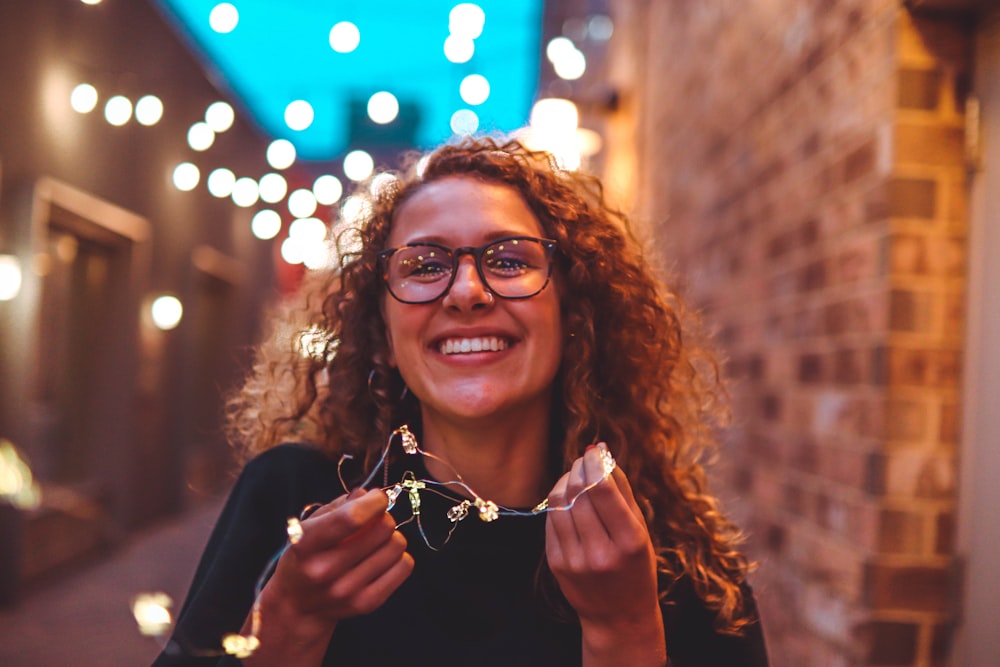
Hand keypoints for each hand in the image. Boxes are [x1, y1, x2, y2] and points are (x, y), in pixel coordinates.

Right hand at [245, 488, 413, 664]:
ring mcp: (347, 590)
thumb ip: (339, 506)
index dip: (373, 502)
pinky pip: (404, 566)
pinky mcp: (366, 603)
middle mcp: (325, 570)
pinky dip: (399, 557)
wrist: (297, 604)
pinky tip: (382, 558)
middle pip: (382, 529)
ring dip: (392, 537)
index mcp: (306, 544)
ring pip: (397, 546)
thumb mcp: (309, 526)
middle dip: (384, 517)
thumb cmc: (305, 556)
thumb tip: (369, 494)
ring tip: (376, 541)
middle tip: (375, 520)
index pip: (351, 518)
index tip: (377, 497)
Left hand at [546, 446, 665, 665]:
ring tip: (575, 476)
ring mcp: (574, 560)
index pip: (602, 490)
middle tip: (584, 461)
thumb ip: (623, 491)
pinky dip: (558, 502)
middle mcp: (600, 553)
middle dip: (579, 469)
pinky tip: (568, 499)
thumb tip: (601, 452)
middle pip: (578, 493)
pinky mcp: (556, 564)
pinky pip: (550, 520)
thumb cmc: (636, 568)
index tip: (594, 451)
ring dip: (565, 481)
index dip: (594, 464)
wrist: (618, 617)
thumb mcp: (641, 531)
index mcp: (629, 542)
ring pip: (559, 502)